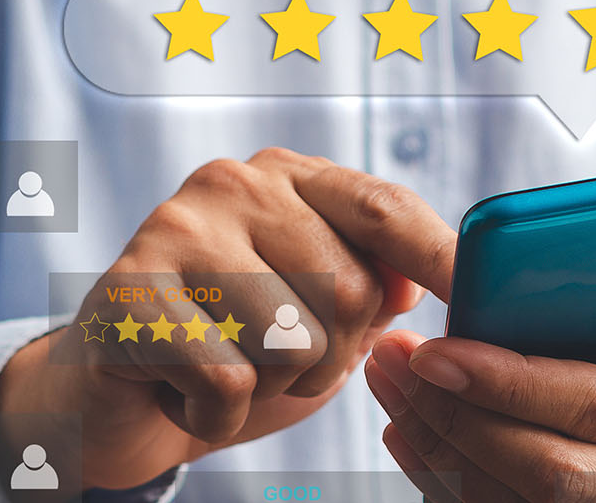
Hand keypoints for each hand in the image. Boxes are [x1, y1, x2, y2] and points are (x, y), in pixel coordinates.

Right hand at [0, 148, 453, 489]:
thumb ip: (374, 286)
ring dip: (269, 390)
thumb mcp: (316, 317)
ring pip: (291, 341)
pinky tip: (183, 394)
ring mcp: (175, 228)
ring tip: (222, 372)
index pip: (384, 209)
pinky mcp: (129, 291)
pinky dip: (216, 417)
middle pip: (348, 292)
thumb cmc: (228, 354)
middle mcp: (232, 183)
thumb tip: (444, 275)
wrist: (109, 403)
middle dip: (325, 360)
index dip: (440, 259)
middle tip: (267, 361)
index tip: (486, 301)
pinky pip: (229, 380)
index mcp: (285, 178)